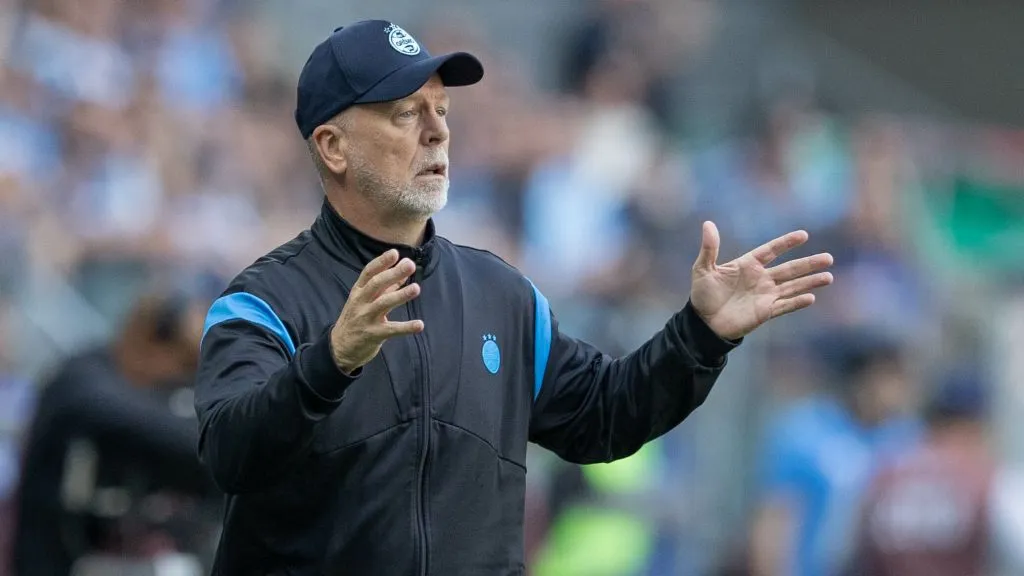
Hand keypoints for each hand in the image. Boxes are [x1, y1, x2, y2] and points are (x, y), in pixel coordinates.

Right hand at [331, 249, 423, 373]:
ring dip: (400, 295)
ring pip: (383, 304)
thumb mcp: (365, 301)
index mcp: (358, 292)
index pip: (368, 272)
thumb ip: (385, 287)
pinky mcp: (373, 335)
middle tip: (410, 265)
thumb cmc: (356, 319)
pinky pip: (391, 330)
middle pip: (376, 285)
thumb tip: (403, 272)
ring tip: (416, 288)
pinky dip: (406, 327)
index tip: (395, 253)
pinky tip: (419, 325)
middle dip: (393, 274)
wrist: (340, 348)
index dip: (381, 262)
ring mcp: (366, 318)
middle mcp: (360, 302)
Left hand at [690, 221, 833, 340]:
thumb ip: (709, 248)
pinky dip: (797, 302)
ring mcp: (765, 295)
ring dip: (810, 282)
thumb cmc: (703, 295)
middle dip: (808, 264)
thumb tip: (708, 224)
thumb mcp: (702, 269)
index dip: (786, 243)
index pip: (771, 251)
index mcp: (748, 265)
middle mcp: (761, 278)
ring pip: (792, 286)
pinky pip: (784, 306)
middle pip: (789, 269)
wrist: (703, 323)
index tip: (803, 235)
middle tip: (828, 258)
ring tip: (828, 277)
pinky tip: (811, 297)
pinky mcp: (765, 312)